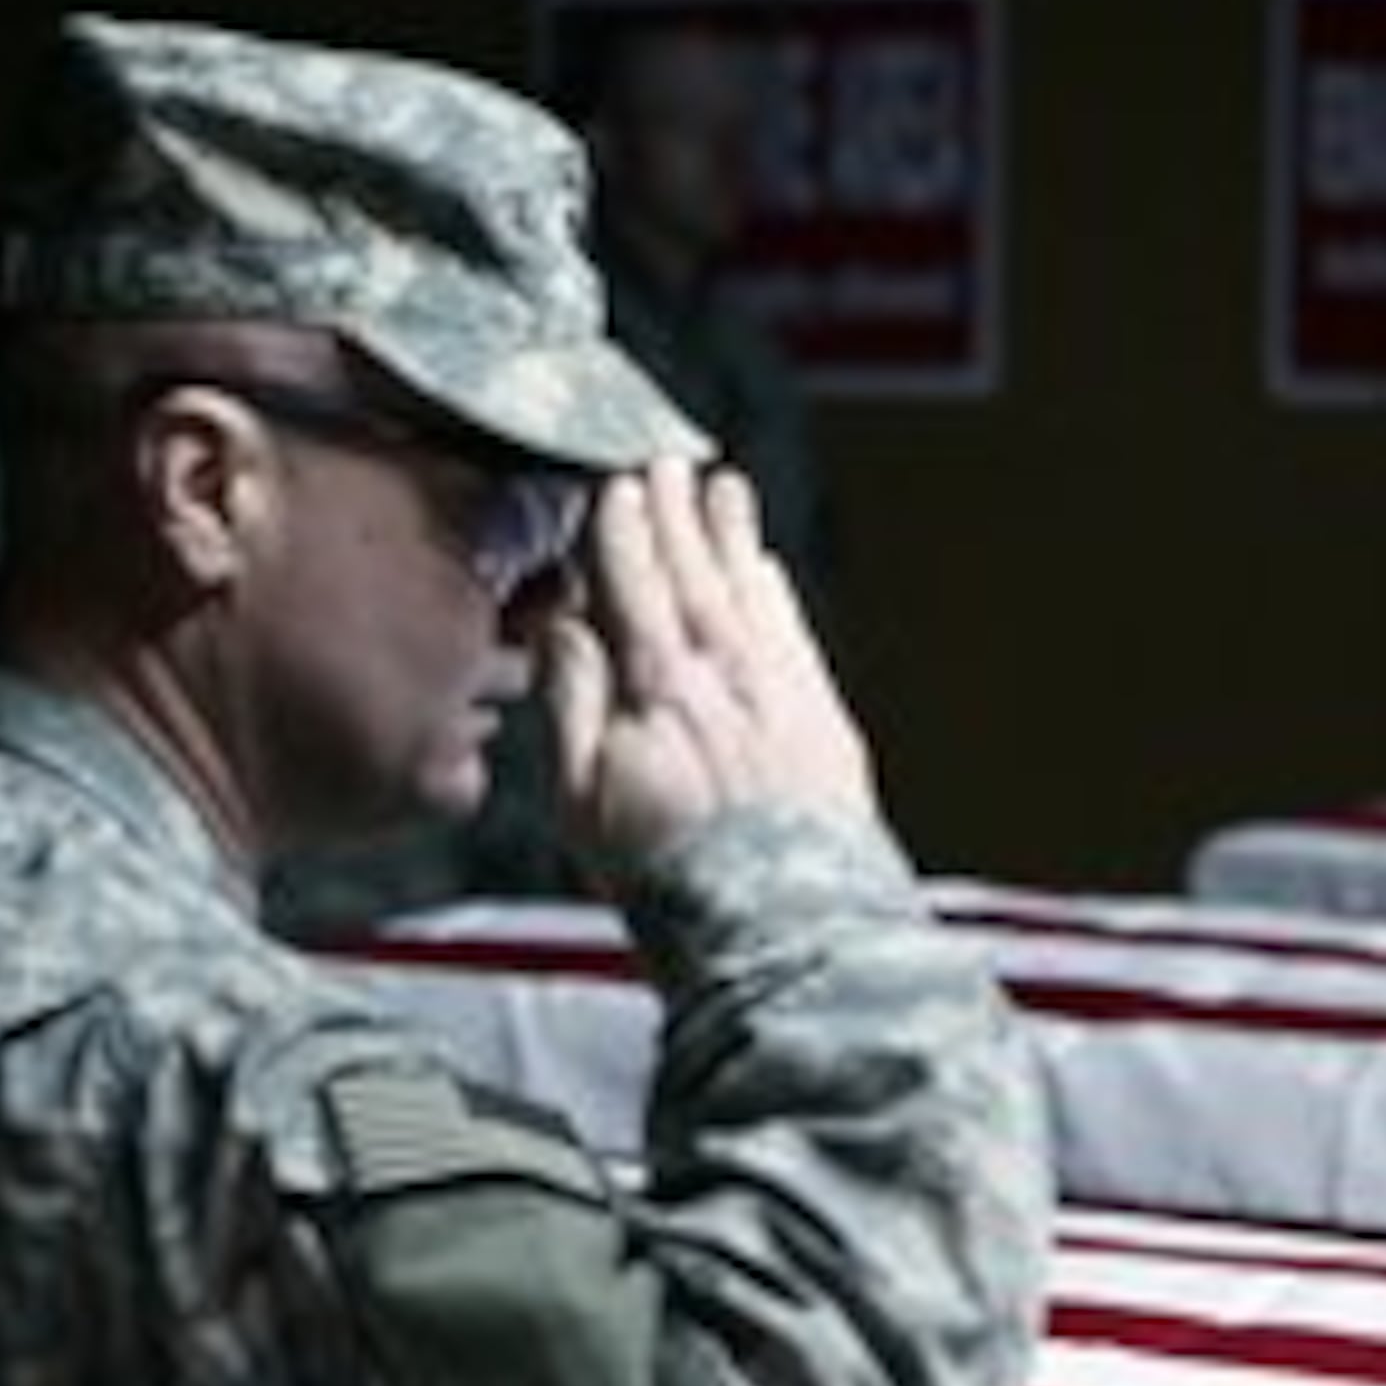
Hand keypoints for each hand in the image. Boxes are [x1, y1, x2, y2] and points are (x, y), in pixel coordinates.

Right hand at [539, 460, 879, 875]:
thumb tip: (562, 629)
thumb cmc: (669, 877)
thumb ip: (573, 702)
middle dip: (677, 514)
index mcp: (658, 687)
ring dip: (732, 535)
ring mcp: (780, 690)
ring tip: (722, 487)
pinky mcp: (822, 717)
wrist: (781, 924)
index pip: (635, 586)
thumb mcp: (584, 797)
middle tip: (667, 461)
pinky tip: (767, 570)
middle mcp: (724, 673)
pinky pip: (793, 632)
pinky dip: (776, 593)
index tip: (616, 487)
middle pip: (693, 573)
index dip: (623, 532)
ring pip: (748, 590)